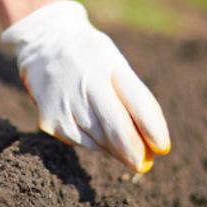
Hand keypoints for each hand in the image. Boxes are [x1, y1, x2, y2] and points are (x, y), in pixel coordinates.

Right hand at [2, 1, 170, 172]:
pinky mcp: (50, 120)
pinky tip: (95, 132)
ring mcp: (66, 104)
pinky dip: (94, 143)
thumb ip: (132, 97)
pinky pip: (80, 141)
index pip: (138, 103)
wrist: (44, 42)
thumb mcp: (115, 63)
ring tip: (122, 147)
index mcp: (109, 66)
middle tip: (144, 164)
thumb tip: (148, 141)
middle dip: (133, 151)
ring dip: (114, 149)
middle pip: (117, 129)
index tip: (162, 147)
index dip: (152, 129)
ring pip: (99, 141)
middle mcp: (87, 84)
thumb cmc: (91, 57)